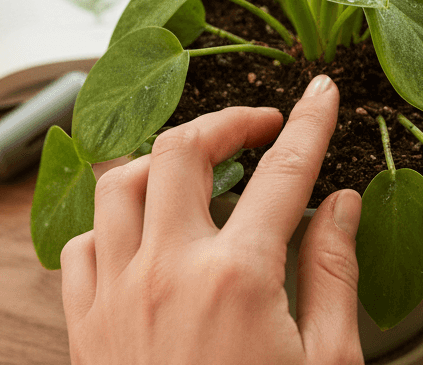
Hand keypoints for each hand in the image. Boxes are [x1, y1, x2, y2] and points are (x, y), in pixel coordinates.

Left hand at [60, 74, 363, 364]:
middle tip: (259, 126)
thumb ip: (333, 273)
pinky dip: (109, 223)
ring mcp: (116, 296)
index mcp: (236, 279)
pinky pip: (80, 245)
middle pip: (182, 148)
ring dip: (158, 161)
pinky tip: (143, 234)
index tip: (321, 93)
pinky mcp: (84, 329)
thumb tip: (342, 204)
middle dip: (226, 120)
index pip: (283, 170)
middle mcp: (167, 271)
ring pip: (118, 182)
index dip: (308, 122)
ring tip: (195, 168)